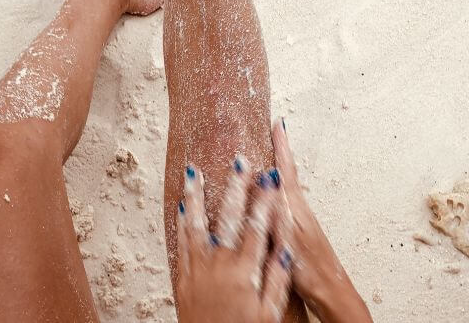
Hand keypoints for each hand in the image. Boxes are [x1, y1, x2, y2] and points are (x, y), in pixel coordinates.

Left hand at [177, 158, 291, 322]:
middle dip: (235, 186)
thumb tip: (285, 249)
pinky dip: (182, 221)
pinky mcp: (185, 276)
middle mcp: (220, 263)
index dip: (264, 200)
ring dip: (198, 195)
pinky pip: (183, 242)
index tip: (269, 177)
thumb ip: (277, 280)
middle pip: (229, 217)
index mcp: (244, 270)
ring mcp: (199, 268)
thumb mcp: (269, 313)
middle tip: (238, 161)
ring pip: (198, 223)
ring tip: (195, 171)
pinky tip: (182, 205)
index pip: (258, 226)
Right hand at [272, 119, 372, 322]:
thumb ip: (276, 211)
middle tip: (274, 130)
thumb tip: (267, 181)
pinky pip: (283, 202)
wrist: (331, 293)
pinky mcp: (298, 231)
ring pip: (285, 187)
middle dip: (279, 151)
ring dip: (278, 169)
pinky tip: (269, 196)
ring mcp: (299, 219)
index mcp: (295, 207)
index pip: (286, 169)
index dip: (281, 146)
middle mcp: (298, 209)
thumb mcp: (288, 239)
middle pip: (287, 173)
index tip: (279, 123)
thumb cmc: (311, 270)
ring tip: (269, 154)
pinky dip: (276, 191)